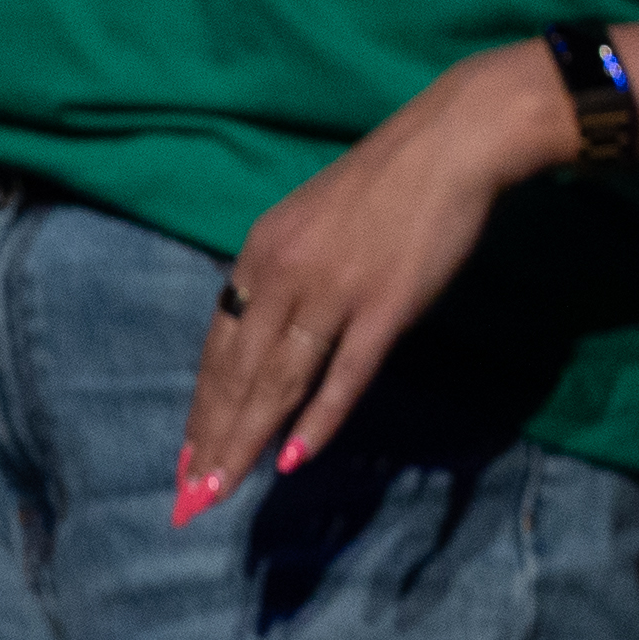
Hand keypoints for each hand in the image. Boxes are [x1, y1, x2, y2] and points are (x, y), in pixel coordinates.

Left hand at [178, 41, 563, 517]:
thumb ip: (281, 275)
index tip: (186, 457)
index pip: (219, 348)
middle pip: (237, 374)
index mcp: (261, 254)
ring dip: (247, 441)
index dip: (202, 407)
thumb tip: (262, 336)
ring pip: (279, 382)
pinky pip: (343, 375)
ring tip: (222, 490)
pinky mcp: (385, 307)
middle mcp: (285, 276)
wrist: (453, 141)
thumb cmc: (385, 180)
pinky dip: (317, 420)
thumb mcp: (308, 220)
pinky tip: (294, 458)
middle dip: (212, 441)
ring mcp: (335, 293)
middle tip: (189, 498)